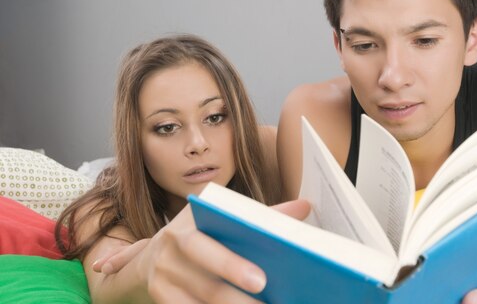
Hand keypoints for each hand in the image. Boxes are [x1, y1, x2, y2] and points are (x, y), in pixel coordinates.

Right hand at [94, 199, 309, 302]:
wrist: (149, 259)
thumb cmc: (198, 233)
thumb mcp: (218, 217)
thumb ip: (258, 216)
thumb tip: (303, 207)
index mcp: (186, 228)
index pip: (207, 247)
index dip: (232, 266)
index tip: (261, 281)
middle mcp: (170, 255)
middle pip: (207, 286)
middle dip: (239, 301)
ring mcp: (162, 283)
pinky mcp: (162, 301)